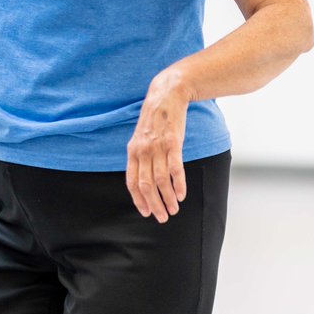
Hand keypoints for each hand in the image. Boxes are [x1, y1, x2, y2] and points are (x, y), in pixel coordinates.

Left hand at [126, 70, 191, 222]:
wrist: (166, 96)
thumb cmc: (155, 121)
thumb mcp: (141, 138)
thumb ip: (141, 157)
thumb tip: (144, 179)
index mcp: (133, 152)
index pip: (131, 182)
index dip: (139, 199)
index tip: (146, 212)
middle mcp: (142, 151)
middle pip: (146, 185)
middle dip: (154, 204)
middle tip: (163, 217)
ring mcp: (157, 147)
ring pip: (160, 180)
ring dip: (167, 198)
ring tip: (174, 209)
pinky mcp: (173, 142)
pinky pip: (175, 168)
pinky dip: (178, 184)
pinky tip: (182, 194)